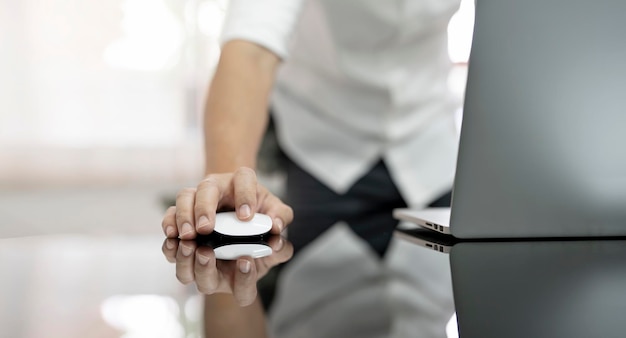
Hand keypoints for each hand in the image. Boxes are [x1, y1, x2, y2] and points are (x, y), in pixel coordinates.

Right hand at [161, 167, 292, 238]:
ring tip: (188, 235)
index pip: (244, 178)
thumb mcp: (274, 212)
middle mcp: (217, 184)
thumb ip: (281, 217)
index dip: (245, 195)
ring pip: (185, 197)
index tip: (246, 217)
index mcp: (243, 181)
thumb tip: (276, 226)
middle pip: (207, 186)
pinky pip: (171, 213)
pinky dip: (170, 223)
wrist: (238, 210)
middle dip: (205, 207)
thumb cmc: (258, 211)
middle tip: (206, 228)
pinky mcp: (184, 210)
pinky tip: (172, 236)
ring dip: (184, 216)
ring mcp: (197, 196)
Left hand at [161, 235, 292, 305]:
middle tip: (206, 251)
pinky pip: (171, 253)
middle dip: (204, 269)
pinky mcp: (182, 250)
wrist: (236, 215)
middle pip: (207, 284)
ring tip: (188, 241)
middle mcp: (219, 277)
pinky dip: (170, 245)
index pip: (244, 292)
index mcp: (243, 277)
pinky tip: (173, 233)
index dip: (244, 280)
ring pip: (185, 273)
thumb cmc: (257, 230)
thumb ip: (281, 241)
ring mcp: (198, 266)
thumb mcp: (275, 235)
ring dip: (184, 259)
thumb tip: (278, 237)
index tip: (245, 261)